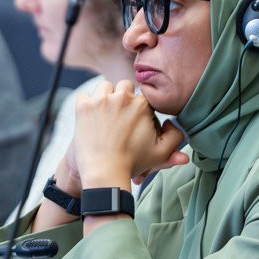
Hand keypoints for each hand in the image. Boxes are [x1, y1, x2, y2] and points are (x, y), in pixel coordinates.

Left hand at [73, 80, 187, 187]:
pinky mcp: (83, 106)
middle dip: (123, 98)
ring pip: (105, 87)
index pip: (142, 95)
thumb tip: (173, 123)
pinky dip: (86, 104)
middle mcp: (122, 97)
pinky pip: (84, 95)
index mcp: (143, 104)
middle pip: (124, 86)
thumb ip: (175, 137)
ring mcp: (101, 100)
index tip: (134, 121)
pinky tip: (91, 117)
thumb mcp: (161, 153)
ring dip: (106, 97)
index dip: (140, 108)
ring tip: (105, 115)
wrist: (104, 172)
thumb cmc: (132, 163)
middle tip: (119, 117)